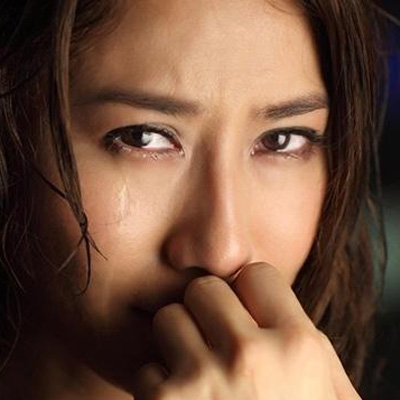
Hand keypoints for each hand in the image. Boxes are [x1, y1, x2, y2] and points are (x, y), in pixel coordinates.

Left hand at [132, 262, 361, 399]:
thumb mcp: (326, 398)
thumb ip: (314, 353)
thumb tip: (291, 314)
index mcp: (299, 348)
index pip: (257, 273)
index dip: (249, 291)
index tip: (245, 312)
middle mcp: (251, 356)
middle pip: (205, 288)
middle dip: (207, 312)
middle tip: (215, 343)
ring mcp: (203, 381)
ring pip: (169, 318)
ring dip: (178, 346)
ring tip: (199, 378)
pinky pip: (147, 368)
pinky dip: (159, 388)